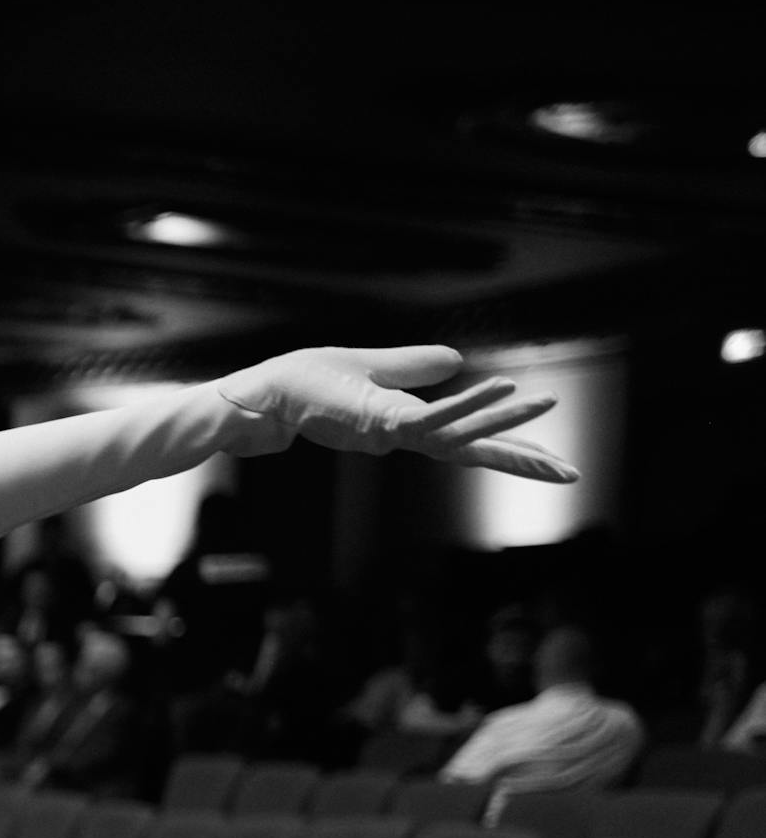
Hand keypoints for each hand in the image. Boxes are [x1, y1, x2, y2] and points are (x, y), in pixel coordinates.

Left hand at [217, 346, 577, 481]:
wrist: (264, 395)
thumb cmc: (307, 385)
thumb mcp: (374, 370)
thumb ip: (414, 368)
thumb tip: (456, 361)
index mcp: (409, 425)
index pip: (470, 442)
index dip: (510, 450)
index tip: (553, 466)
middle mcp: (405, 435)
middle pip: (475, 451)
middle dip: (522, 463)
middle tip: (572, 477)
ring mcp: (393, 433)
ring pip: (460, 432)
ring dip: (505, 419)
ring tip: (547, 404)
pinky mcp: (377, 423)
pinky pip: (432, 415)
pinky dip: (465, 404)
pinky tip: (498, 385)